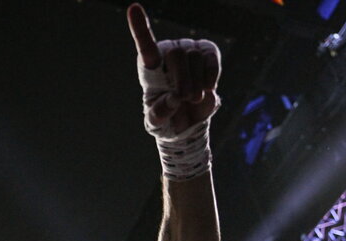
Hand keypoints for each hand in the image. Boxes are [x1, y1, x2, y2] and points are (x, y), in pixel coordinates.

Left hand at [128, 3, 220, 135]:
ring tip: (193, 97)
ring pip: (195, 57)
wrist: (187, 121)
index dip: (140, 27)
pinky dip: (211, 75)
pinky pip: (211, 57)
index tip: (133, 9)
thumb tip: (173, 99)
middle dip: (183, 81)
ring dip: (196, 83)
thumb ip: (159, 114)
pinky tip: (208, 87)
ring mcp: (188, 50)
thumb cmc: (166, 118)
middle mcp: (168, 52)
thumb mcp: (157, 123)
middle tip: (183, 99)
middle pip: (177, 55)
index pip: (145, 44)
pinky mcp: (207, 53)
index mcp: (149, 66)